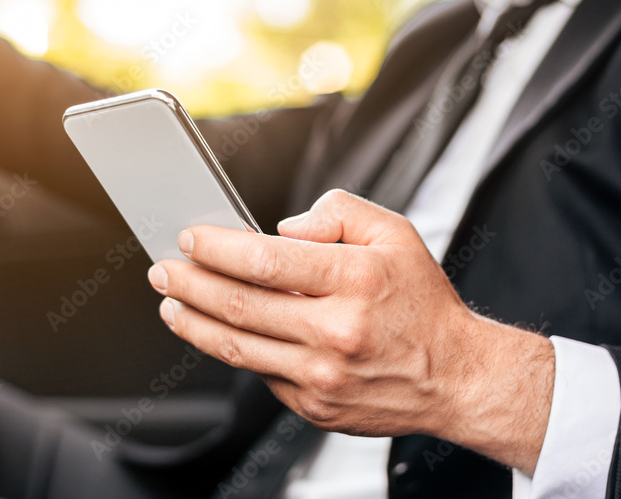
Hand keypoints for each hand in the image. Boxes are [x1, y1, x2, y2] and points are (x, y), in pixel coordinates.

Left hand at [147, 189, 554, 473]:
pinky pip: (260, 375)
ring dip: (194, 323)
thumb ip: (338, 213)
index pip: (264, 260)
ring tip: (172, 303)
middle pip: (239, 305)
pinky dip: (233, 352)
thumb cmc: (422, 304)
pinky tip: (216, 333)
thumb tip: (282, 227)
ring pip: (238, 347)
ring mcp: (322, 375)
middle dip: (190, 284)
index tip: (191, 237)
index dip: (217, 247)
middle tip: (164, 270)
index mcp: (354, 280)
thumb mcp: (395, 233)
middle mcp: (335, 331)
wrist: (457, 377)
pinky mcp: (315, 406)